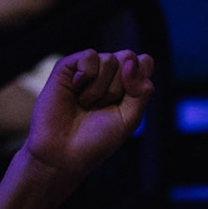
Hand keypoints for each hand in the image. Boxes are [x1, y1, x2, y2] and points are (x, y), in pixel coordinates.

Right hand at [21, 49, 155, 179]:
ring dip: (100, 89)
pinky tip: (75, 90)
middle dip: (119, 87)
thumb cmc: (97, 139)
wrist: (63, 152)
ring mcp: (88, 69)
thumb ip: (142, 92)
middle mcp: (109, 74)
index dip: (139, 78)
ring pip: (110, 59)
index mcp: (127, 86)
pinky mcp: (67, 66)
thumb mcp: (130, 119)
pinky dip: (86, 76)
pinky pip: (90, 56)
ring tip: (86, 104)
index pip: (144, 62)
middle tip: (102, 106)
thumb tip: (132, 60)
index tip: (127, 100)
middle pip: (129, 58)